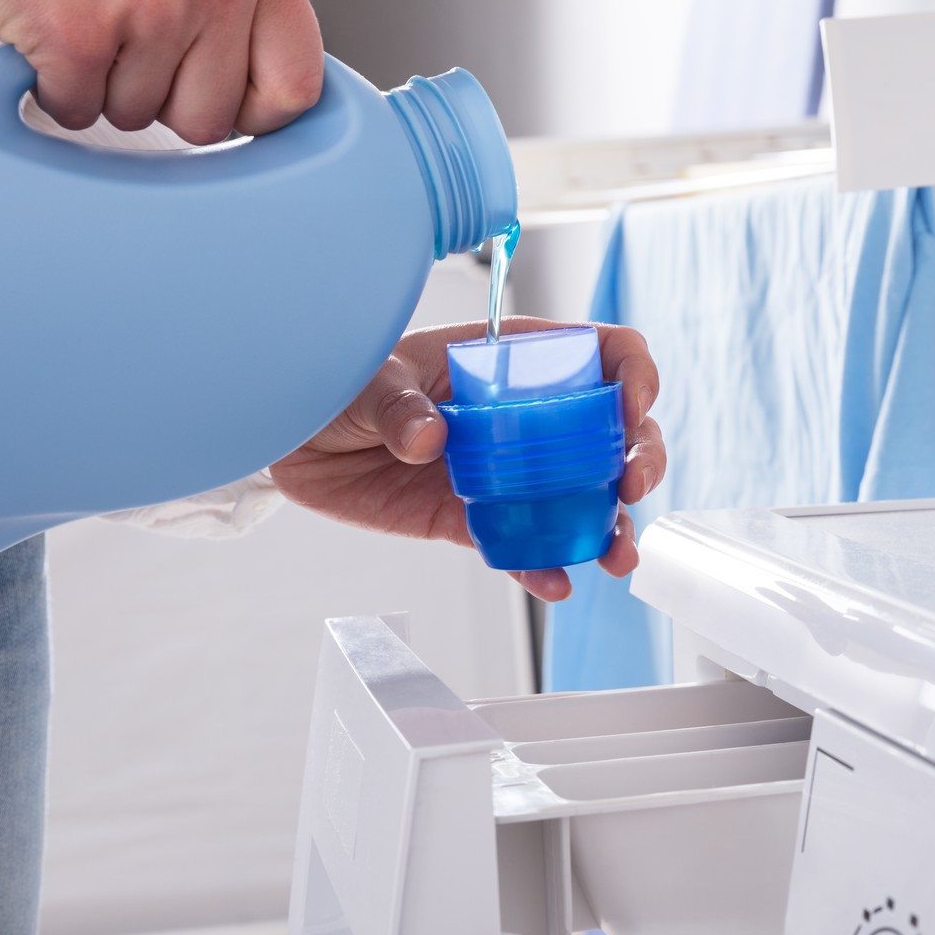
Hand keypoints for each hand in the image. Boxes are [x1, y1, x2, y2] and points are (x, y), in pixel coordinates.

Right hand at [0, 0, 323, 142]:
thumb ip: (239, 0)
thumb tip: (259, 99)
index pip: (295, 85)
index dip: (247, 108)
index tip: (211, 93)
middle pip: (210, 119)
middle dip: (161, 96)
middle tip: (125, 35)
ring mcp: (149, 2)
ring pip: (138, 116)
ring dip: (101, 82)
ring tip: (84, 11)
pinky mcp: (78, 29)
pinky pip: (76, 109)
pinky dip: (51, 81)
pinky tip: (46, 24)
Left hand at [269, 318, 665, 601]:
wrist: (295, 436)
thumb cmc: (337, 380)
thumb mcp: (368, 378)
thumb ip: (399, 405)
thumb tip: (429, 438)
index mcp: (512, 358)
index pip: (600, 351)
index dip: (633, 372)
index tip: (633, 405)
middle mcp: (525, 414)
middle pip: (611, 431)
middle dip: (639, 458)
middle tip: (631, 487)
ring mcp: (508, 470)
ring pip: (581, 497)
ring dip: (610, 526)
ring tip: (617, 554)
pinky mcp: (476, 519)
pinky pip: (524, 546)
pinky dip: (545, 568)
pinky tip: (555, 583)